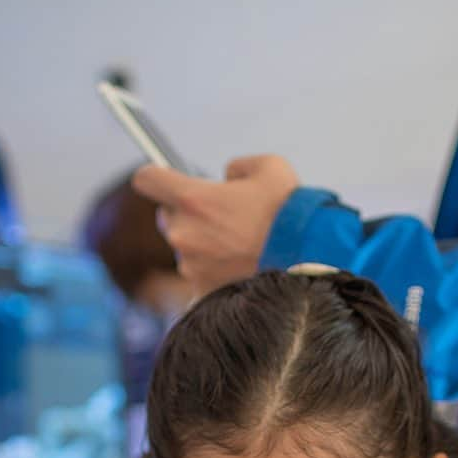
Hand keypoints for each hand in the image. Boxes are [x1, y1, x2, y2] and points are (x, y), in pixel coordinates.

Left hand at [133, 155, 299, 295]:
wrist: (311, 261)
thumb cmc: (291, 213)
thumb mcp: (270, 167)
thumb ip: (237, 166)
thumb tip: (228, 179)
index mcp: (192, 198)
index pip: (147, 179)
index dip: (157, 176)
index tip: (168, 180)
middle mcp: (184, 233)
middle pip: (169, 217)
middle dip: (190, 215)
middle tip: (225, 220)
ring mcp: (192, 266)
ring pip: (187, 249)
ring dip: (205, 246)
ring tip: (242, 248)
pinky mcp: (205, 290)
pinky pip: (200, 278)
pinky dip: (215, 274)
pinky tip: (240, 269)